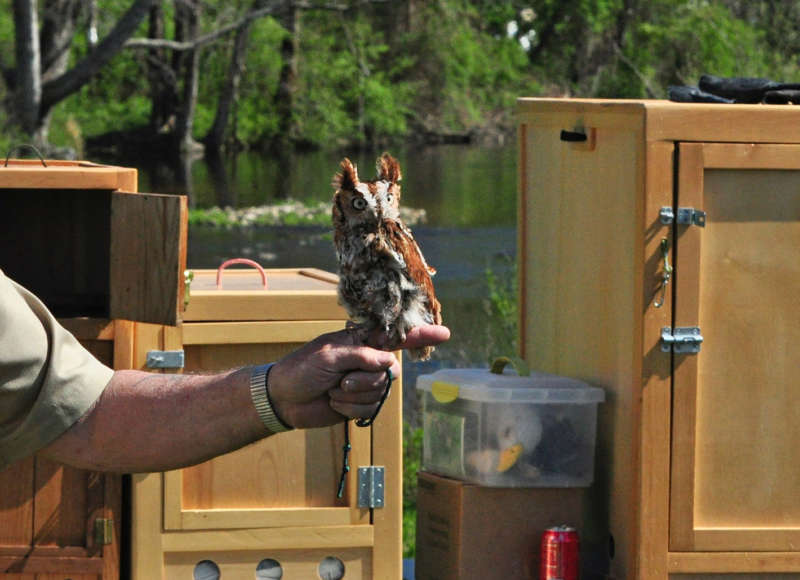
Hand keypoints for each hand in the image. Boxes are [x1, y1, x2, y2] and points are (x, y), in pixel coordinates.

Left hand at [267, 325, 449, 427]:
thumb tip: (388, 363)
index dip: (421, 335)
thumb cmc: (301, 369)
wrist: (283, 399)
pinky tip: (333, 403)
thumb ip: (361, 355)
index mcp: (361, 341)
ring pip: (380, 393)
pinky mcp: (359, 405)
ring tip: (332, 391)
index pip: (396, 337)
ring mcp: (364, 384)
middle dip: (364, 380)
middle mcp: (368, 361)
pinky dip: (349, 409)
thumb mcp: (329, 356)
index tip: (445, 333)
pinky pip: (370, 409)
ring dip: (353, 396)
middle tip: (340, 380)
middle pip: (390, 371)